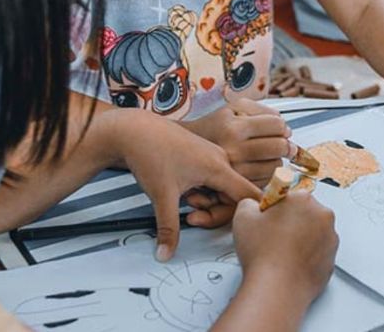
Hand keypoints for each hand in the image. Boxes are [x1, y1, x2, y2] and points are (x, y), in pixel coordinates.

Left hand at [107, 110, 260, 261]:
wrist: (132, 129)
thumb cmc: (149, 153)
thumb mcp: (161, 196)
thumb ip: (169, 228)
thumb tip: (166, 253)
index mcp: (218, 167)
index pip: (249, 195)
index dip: (250, 213)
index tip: (248, 224)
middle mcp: (220, 160)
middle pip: (234, 197)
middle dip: (214, 211)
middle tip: (190, 213)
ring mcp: (212, 157)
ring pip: (221, 189)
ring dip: (206, 201)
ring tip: (184, 197)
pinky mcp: (202, 157)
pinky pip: (213, 180)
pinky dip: (201, 191)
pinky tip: (184, 189)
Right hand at [183, 98, 293, 187]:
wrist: (184, 149)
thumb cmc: (212, 126)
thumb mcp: (233, 108)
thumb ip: (262, 111)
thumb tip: (286, 128)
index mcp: (234, 128)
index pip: (276, 125)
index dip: (282, 126)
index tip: (281, 129)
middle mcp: (233, 151)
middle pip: (279, 147)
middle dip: (285, 144)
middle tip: (283, 144)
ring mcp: (234, 172)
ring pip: (276, 166)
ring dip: (277, 159)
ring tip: (267, 154)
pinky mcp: (235, 188)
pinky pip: (265, 181)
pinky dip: (267, 174)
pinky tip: (258, 166)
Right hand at [232, 192, 337, 305]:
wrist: (277, 288)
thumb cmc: (264, 254)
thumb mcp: (243, 217)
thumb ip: (249, 202)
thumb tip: (253, 205)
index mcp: (303, 199)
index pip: (288, 196)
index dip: (274, 208)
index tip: (268, 219)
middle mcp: (322, 216)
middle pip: (303, 212)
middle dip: (290, 221)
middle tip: (272, 237)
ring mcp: (330, 238)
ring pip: (312, 232)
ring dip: (299, 238)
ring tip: (280, 252)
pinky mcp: (332, 259)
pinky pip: (317, 251)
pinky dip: (306, 255)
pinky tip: (290, 262)